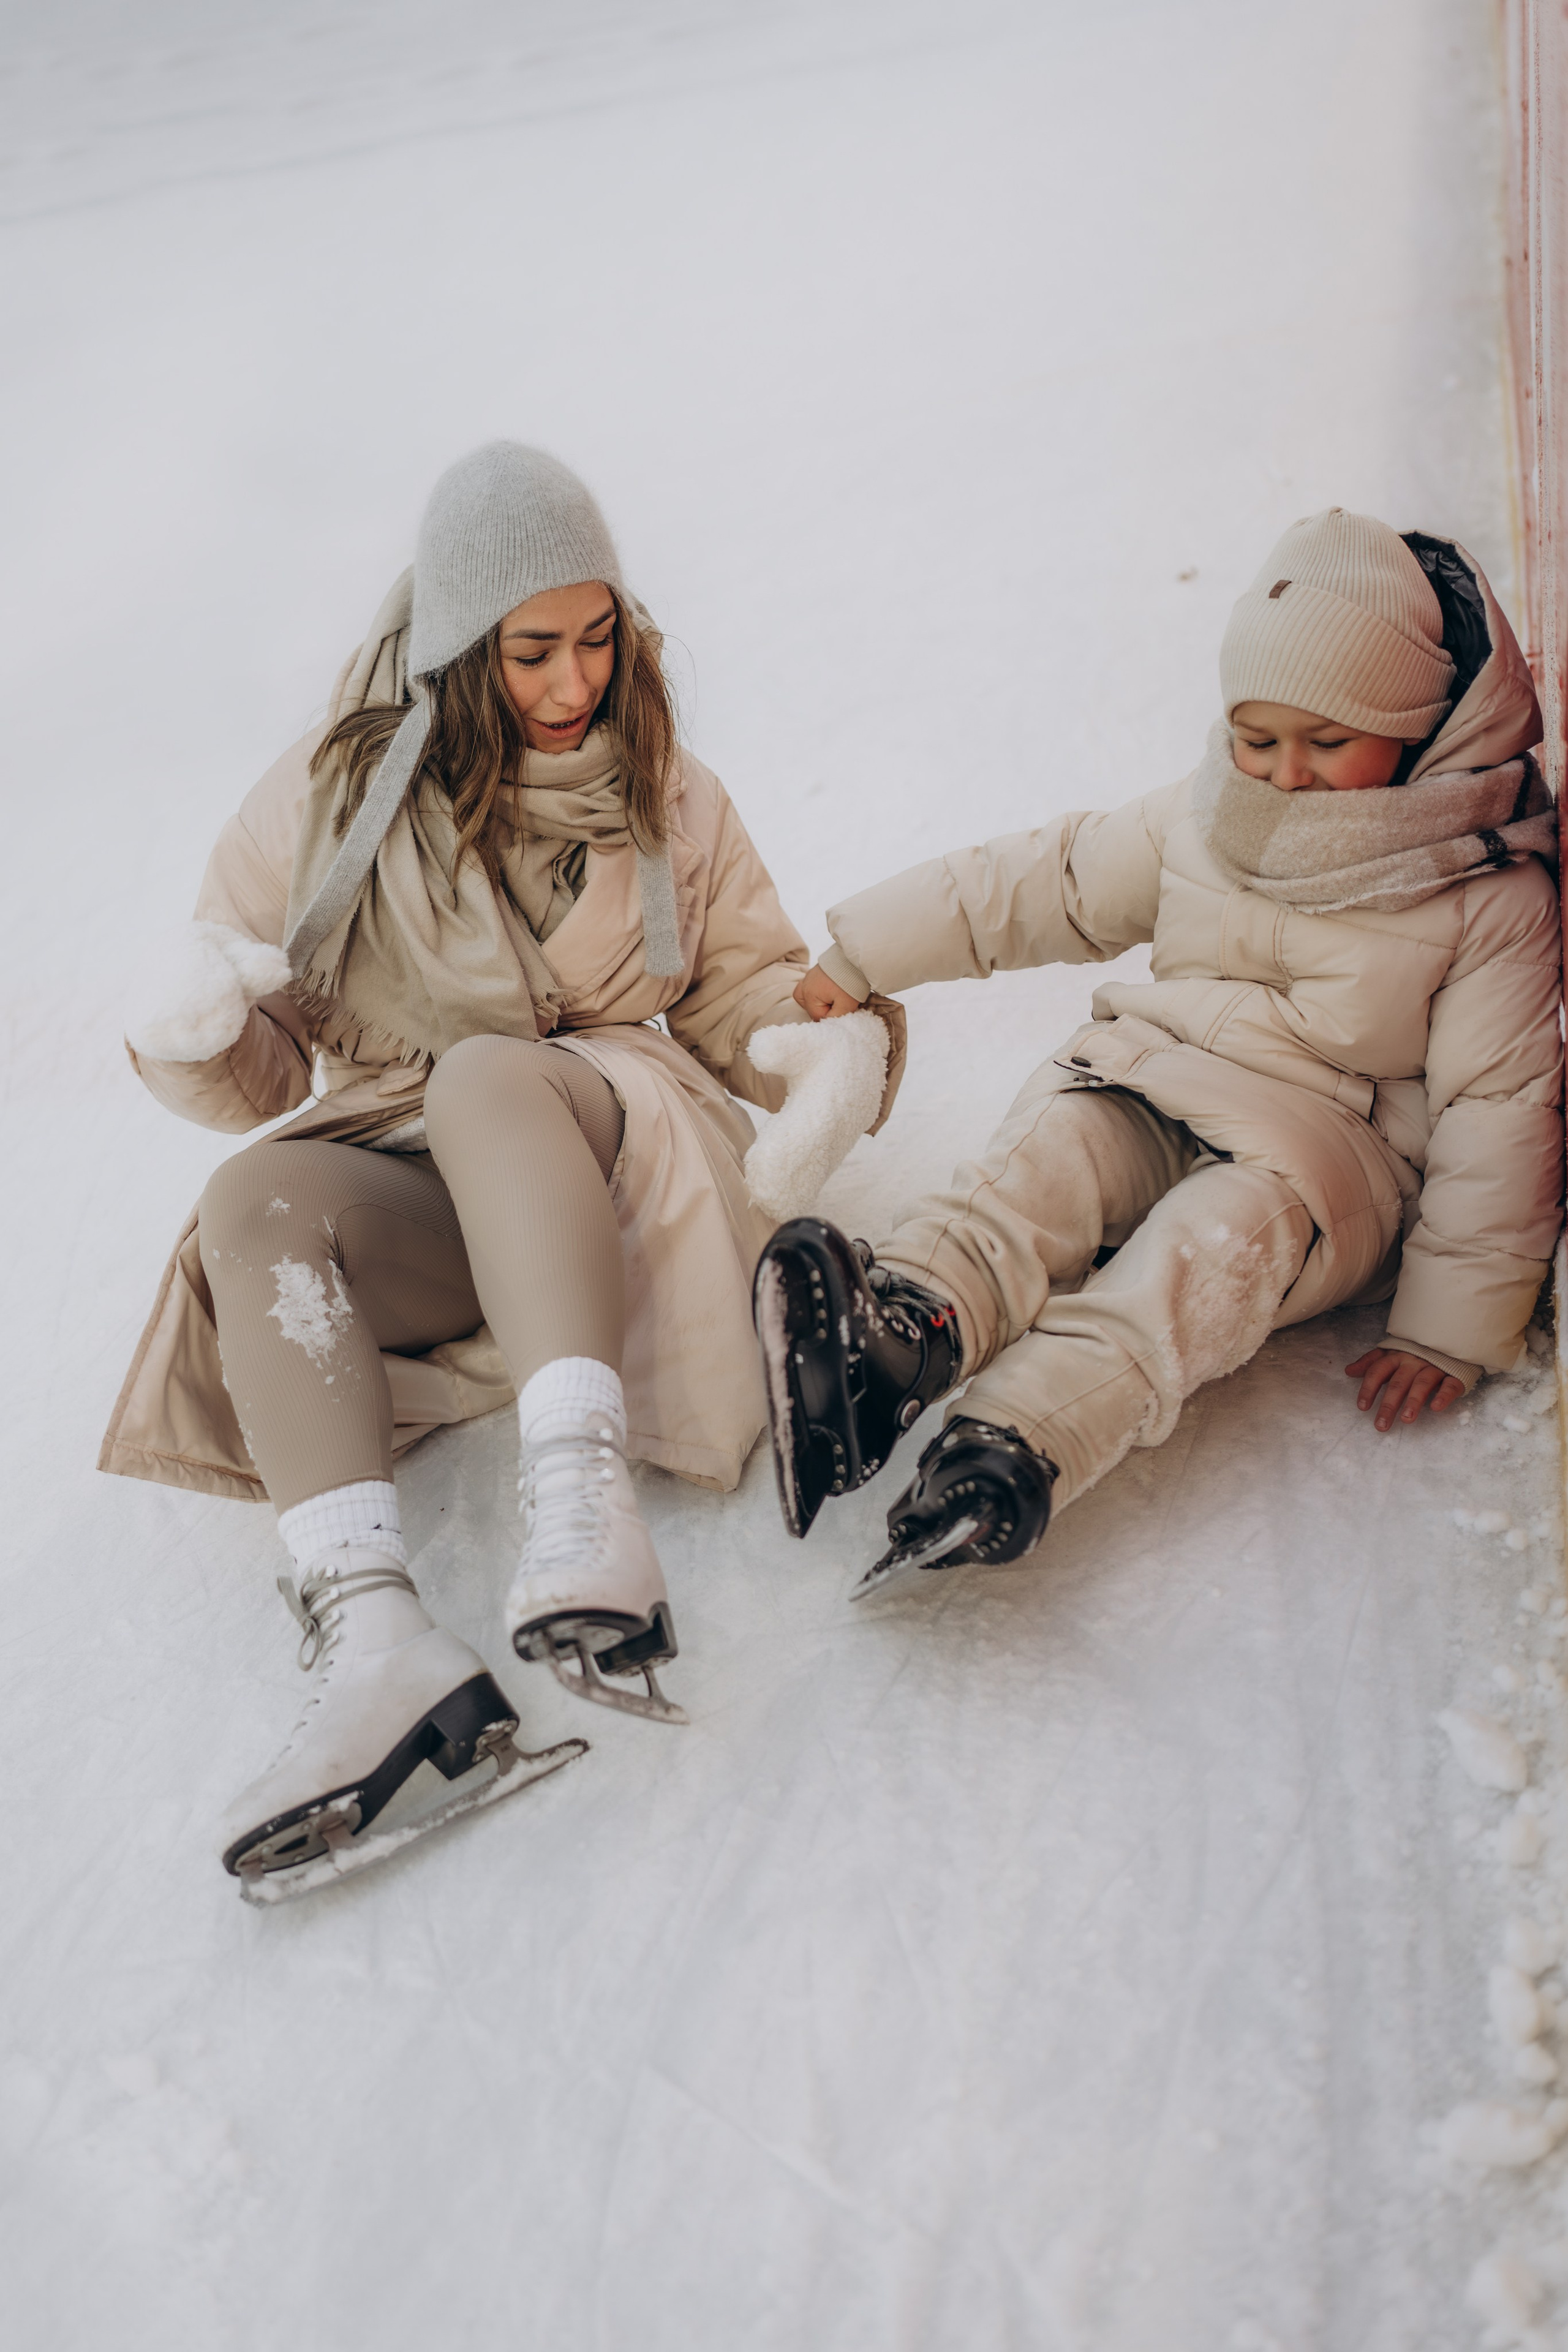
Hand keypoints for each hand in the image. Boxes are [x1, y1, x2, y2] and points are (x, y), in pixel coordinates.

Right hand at [793, 964, 862, 1020]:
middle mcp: (805, 985)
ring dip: (817, 1001)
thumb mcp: (846, 1005)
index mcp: (809, 994)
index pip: (817, 1016)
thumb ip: (834, 1018)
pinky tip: (827, 991)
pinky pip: (810, 986)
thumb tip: (828, 1023)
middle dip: (824, 1009)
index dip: (831, 1016)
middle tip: (839, 1003)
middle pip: (809, 1007)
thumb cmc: (851, 982)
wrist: (857, 960)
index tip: (842, 1009)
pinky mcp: (815, 972)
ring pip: (806, 997)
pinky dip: (816, 992)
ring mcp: (809, 976)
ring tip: (831, 1000)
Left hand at [1345, 1347, 1465, 1431]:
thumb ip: (1371, 1363)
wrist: (1450, 1339)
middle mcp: (1414, 1361)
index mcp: (1397, 1356)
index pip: (1378, 1371)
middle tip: (1381, 1425)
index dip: (1369, 1388)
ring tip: (1406, 1419)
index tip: (1362, 1407)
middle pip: (1398, 1383)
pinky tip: (1436, 1407)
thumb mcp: (1391, 1354)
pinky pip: (1450, 1384)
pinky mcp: (1454, 1374)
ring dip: (1414, 1401)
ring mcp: (1435, 1366)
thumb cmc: (1416, 1351)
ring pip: (1422, 1384)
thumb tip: (1348, 1371)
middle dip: (1388, 1404)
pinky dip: (1443, 1395)